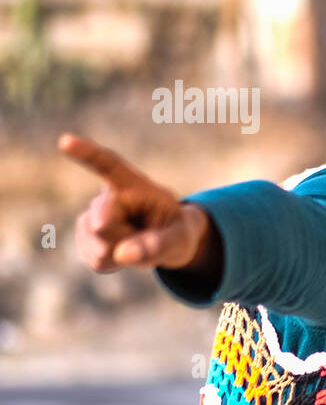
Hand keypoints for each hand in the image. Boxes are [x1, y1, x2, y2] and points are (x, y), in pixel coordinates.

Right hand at [58, 133, 215, 274]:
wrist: (166, 241)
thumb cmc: (176, 230)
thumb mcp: (181, 237)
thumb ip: (158, 244)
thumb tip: (121, 254)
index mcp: (134, 185)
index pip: (108, 165)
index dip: (87, 154)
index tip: (66, 141)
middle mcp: (108, 197)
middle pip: (103, 224)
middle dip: (124, 238)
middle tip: (146, 234)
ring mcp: (92, 217)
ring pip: (100, 247)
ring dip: (122, 253)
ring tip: (137, 241)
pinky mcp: (85, 237)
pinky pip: (97, 260)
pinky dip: (115, 263)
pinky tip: (124, 251)